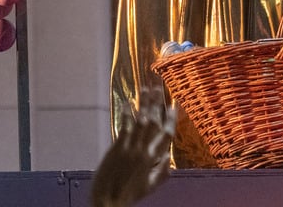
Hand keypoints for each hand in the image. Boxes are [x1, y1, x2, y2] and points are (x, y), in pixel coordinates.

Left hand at [91, 85, 175, 206]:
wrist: (109, 199)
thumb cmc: (130, 194)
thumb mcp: (150, 186)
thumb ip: (162, 172)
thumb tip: (169, 157)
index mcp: (153, 160)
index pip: (167, 135)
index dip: (171, 119)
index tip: (174, 105)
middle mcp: (144, 150)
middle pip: (154, 123)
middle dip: (157, 104)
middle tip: (159, 87)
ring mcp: (130, 147)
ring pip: (141, 121)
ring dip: (143, 103)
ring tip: (145, 88)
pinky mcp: (117, 146)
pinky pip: (125, 126)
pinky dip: (128, 113)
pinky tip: (128, 102)